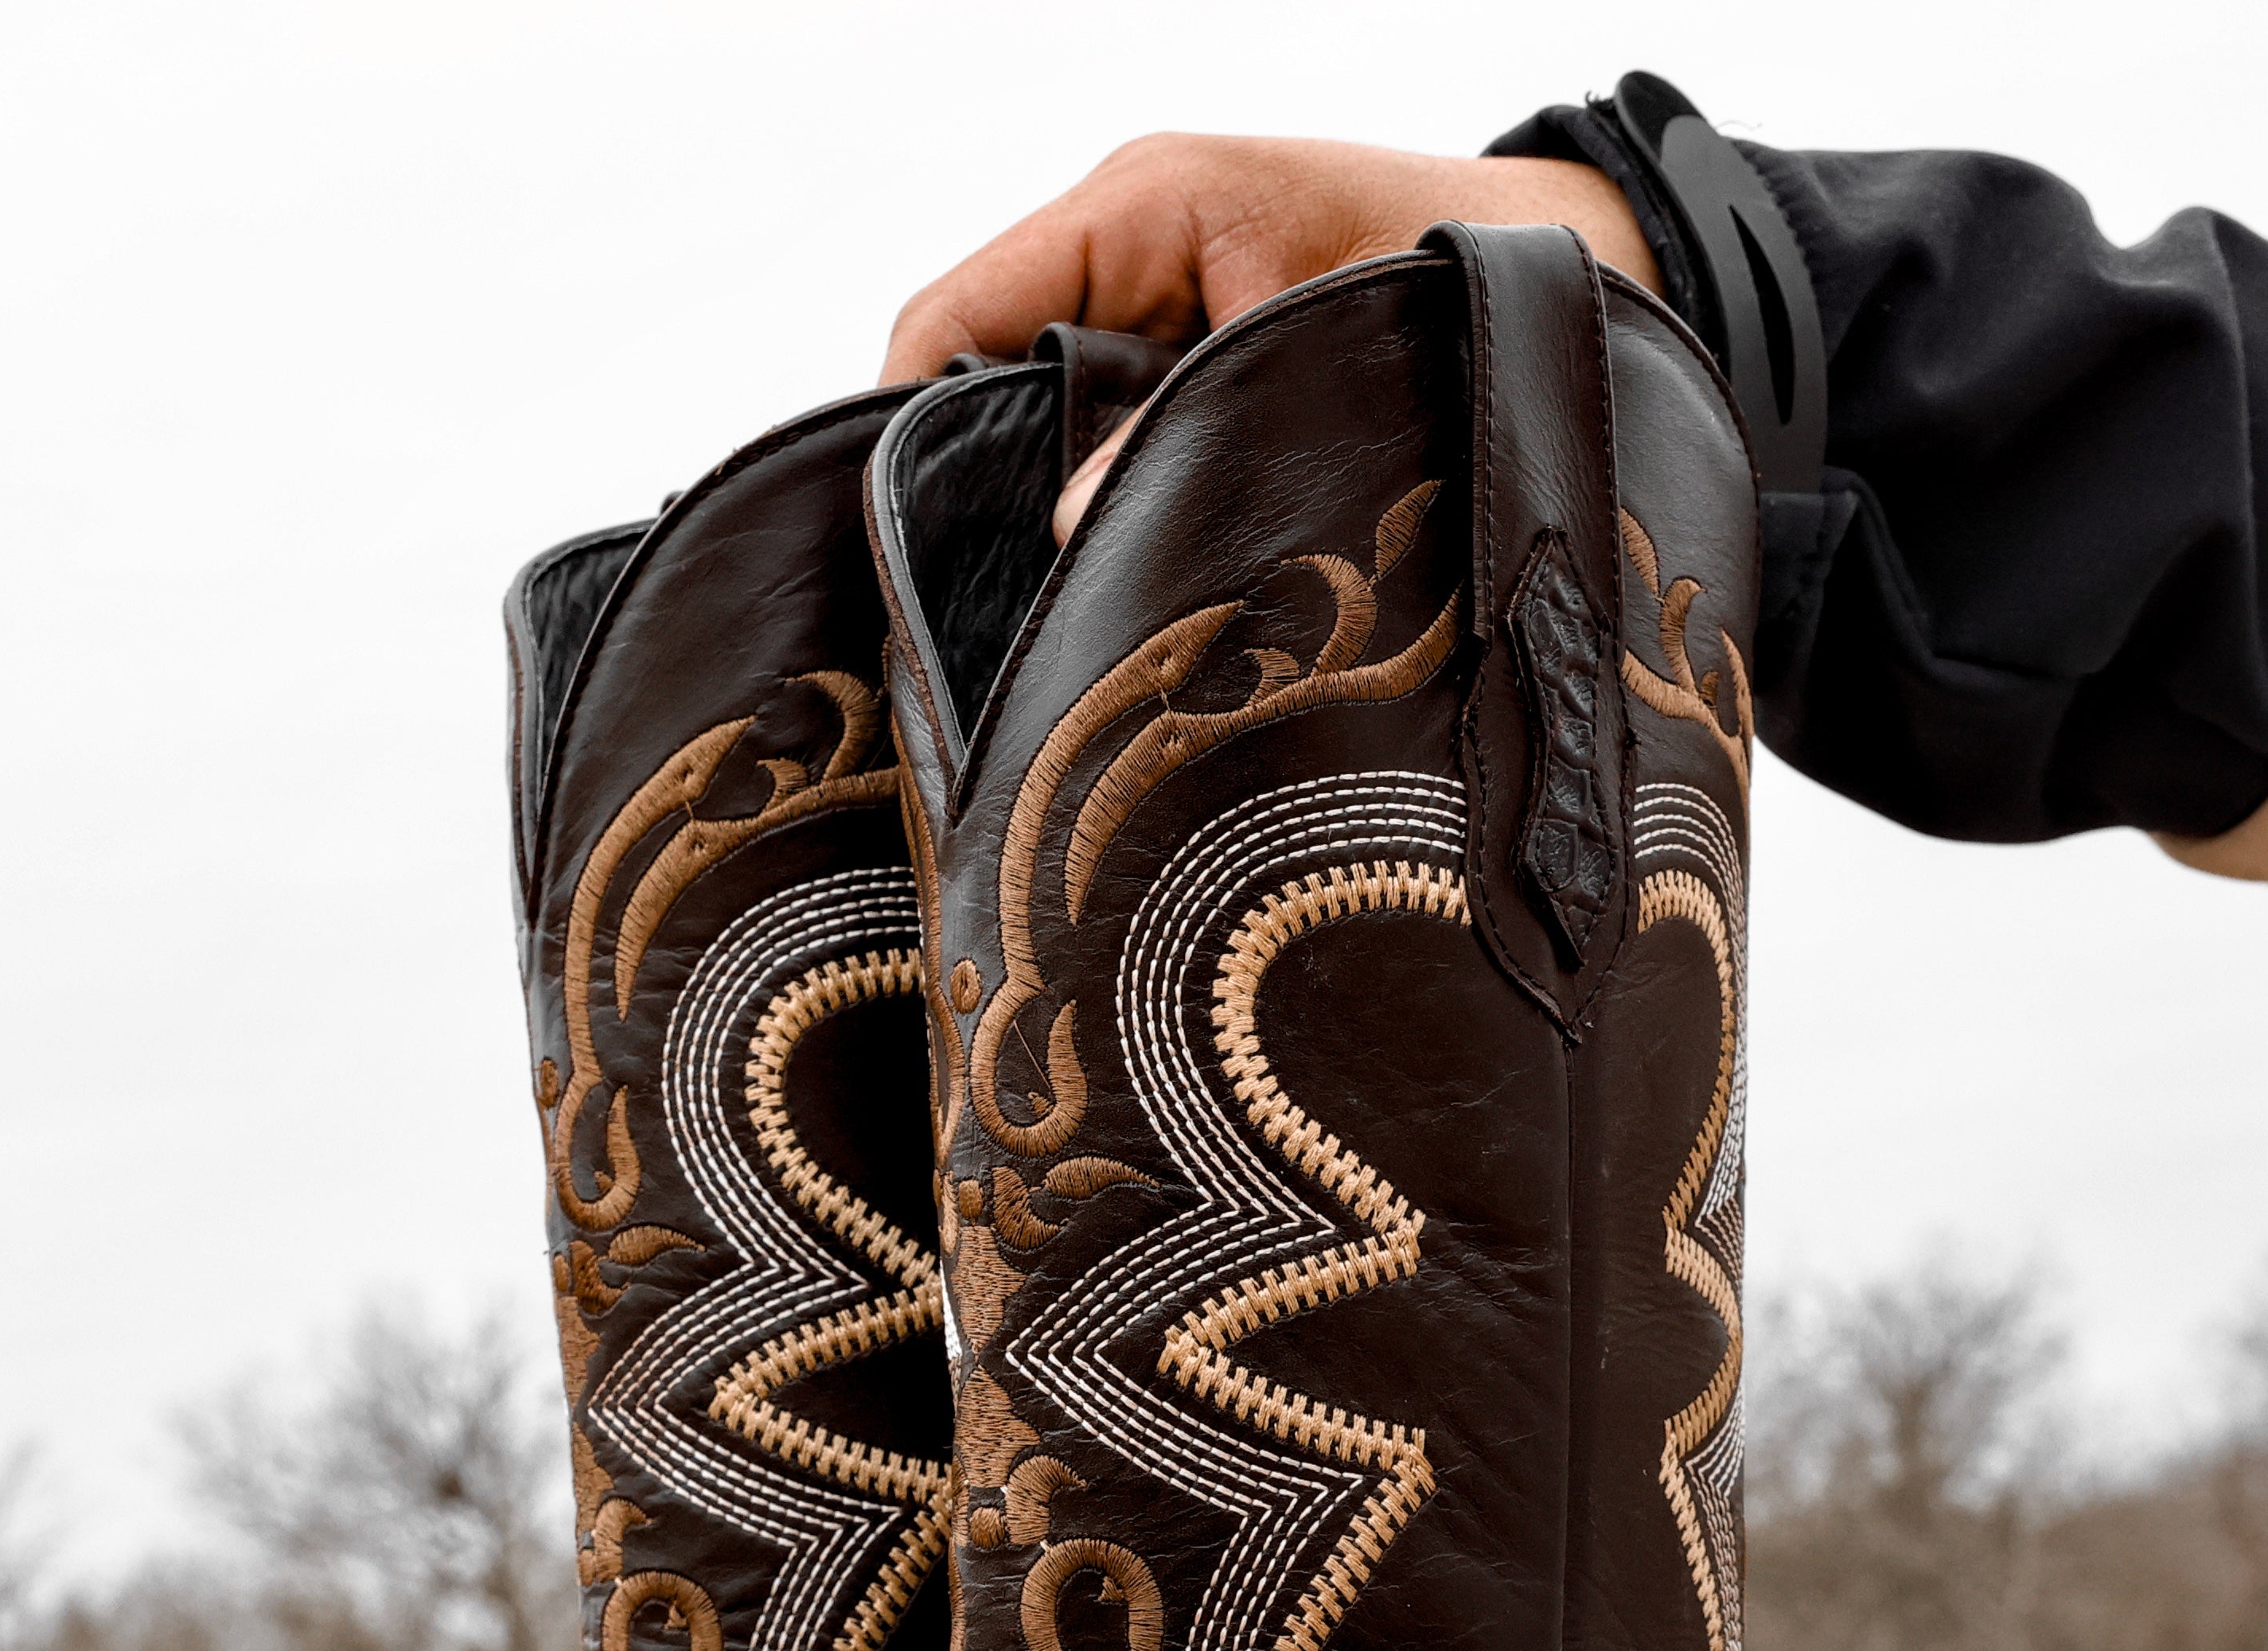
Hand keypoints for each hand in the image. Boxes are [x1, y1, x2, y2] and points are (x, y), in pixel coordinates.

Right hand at [882, 137, 1659, 539]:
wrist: (1586, 278)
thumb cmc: (1460, 271)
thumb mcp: (1317, 345)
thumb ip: (1188, 429)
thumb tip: (1077, 533)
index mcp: (1140, 207)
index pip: (952, 312)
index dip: (906, 425)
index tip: (894, 542)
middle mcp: (1127, 260)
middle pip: (978, 381)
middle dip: (968, 487)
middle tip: (970, 608)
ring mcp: (1153, 324)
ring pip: (1040, 435)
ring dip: (1042, 518)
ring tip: (1044, 613)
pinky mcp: (1189, 382)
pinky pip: (1104, 455)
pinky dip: (1101, 520)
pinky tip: (1111, 587)